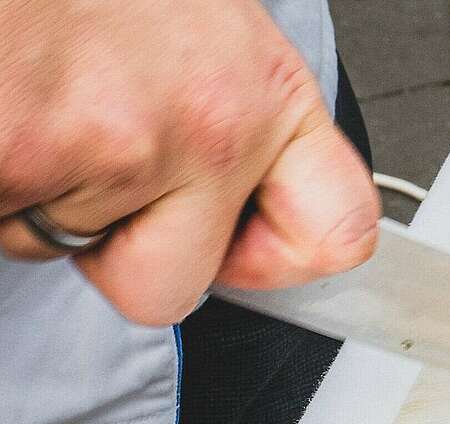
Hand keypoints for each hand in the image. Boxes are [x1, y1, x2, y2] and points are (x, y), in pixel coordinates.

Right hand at [0, 0, 378, 324]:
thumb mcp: (202, 31)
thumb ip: (233, 119)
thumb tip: (232, 209)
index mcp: (266, 92)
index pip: (336, 231)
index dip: (275, 259)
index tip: (237, 250)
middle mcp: (213, 126)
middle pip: (168, 286)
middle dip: (113, 246)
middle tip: (81, 153)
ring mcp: (117, 146)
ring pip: (59, 251)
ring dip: (35, 197)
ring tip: (32, 97)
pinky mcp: (20, 155)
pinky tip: (5, 104)